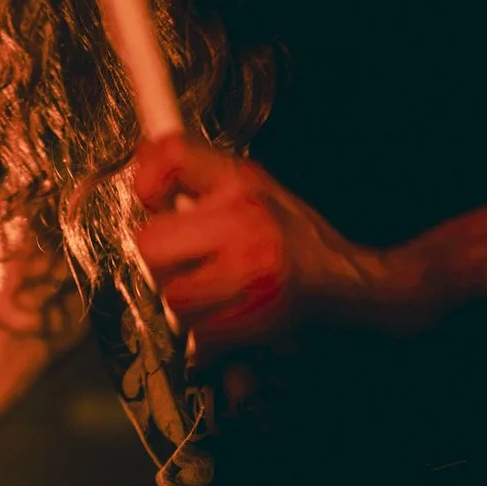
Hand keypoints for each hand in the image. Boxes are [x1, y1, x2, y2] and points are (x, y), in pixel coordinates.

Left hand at [131, 135, 411, 356]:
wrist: (342, 280)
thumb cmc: (290, 231)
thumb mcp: (246, 182)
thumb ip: (192, 166)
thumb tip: (143, 154)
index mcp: (242, 185)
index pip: (174, 159)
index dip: (149, 180)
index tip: (153, 197)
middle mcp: (245, 225)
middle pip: (151, 245)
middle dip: (161, 255)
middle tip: (184, 256)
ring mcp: (249, 276)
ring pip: (171, 294)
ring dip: (182, 296)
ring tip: (211, 284)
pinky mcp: (251, 319)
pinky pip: (195, 331)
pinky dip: (203, 328)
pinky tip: (225, 309)